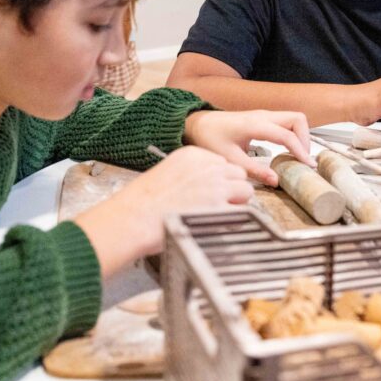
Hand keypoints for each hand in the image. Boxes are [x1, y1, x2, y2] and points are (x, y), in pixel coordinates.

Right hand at [74, 147, 252, 274]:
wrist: (135, 218)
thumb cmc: (144, 201)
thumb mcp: (168, 172)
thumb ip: (192, 173)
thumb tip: (209, 184)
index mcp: (194, 155)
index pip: (222, 163)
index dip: (219, 179)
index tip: (210, 191)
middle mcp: (209, 167)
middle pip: (238, 174)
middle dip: (231, 189)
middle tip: (217, 204)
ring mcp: (217, 187)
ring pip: (245, 190)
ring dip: (236, 203)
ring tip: (218, 214)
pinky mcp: (220, 208)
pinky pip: (241, 213)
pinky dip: (233, 220)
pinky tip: (217, 225)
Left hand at [183, 109, 310, 185]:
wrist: (199, 123)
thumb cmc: (211, 138)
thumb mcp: (230, 159)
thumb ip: (254, 170)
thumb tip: (276, 181)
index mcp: (255, 124)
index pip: (286, 135)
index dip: (300, 150)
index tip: (308, 165)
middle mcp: (263, 116)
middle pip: (298, 119)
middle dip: (305, 139)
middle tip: (303, 160)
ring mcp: (265, 115)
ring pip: (294, 119)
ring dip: (301, 136)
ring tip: (298, 156)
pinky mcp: (264, 118)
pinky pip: (286, 122)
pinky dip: (293, 135)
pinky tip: (289, 151)